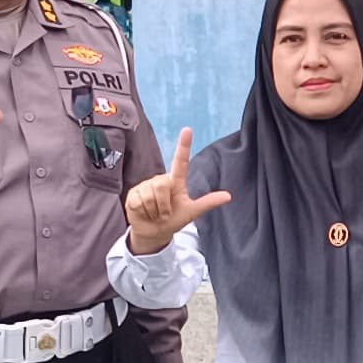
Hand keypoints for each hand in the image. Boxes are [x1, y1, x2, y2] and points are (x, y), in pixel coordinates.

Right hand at [124, 125, 232, 254]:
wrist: (154, 232)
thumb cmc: (174, 219)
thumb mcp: (192, 212)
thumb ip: (208, 203)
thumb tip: (229, 196)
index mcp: (176, 181)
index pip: (181, 161)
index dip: (184, 146)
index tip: (188, 130)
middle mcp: (160, 180)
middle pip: (162, 185)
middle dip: (164, 205)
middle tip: (164, 213)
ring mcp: (145, 186)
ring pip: (150, 195)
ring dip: (155, 210)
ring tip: (154, 213)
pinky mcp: (133, 193)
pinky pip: (139, 201)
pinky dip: (144, 212)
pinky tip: (144, 213)